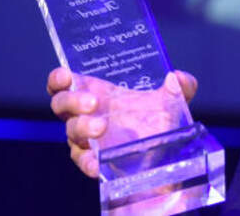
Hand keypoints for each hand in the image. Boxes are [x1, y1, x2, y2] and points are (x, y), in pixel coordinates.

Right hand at [47, 67, 198, 177]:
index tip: (65, 76)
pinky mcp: (95, 161)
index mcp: (97, 94)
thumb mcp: (173, 101)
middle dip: (72, 100)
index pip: (64, 84)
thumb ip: (181, 86)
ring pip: (72, 132)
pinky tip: (97, 162)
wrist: (167, 155)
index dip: (58, 79)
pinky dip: (88, 162)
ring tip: (101, 127)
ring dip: (83, 128)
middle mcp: (86, 116)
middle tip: (94, 102)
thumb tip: (178, 78)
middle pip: (61, 105)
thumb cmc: (159, 120)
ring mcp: (88, 140)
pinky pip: (84, 162)